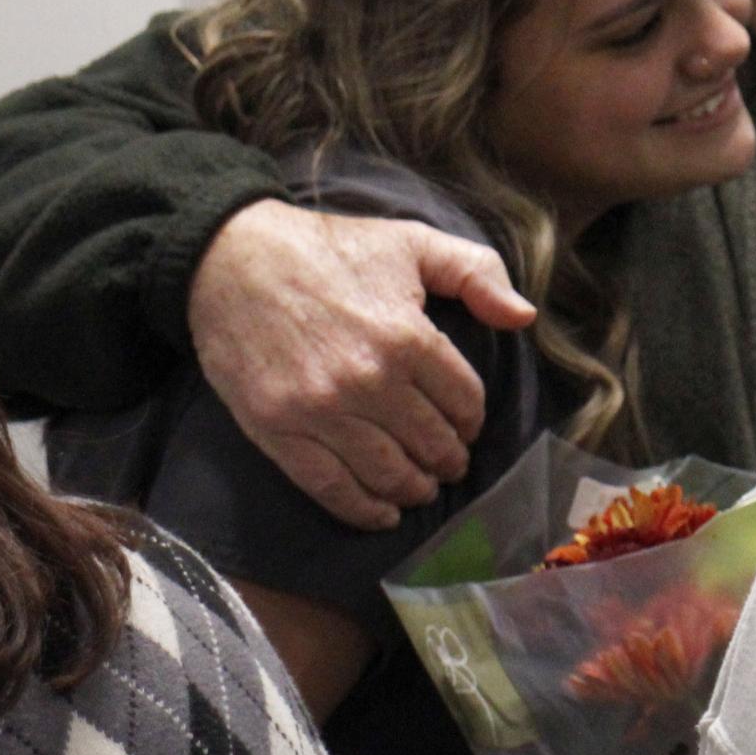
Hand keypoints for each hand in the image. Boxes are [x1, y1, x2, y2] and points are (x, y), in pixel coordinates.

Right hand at [187, 200, 534, 530]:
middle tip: (448, 462)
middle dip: (448, 459)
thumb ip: (476, 273)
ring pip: (389, 473)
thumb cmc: (328, 249)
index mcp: (408, 337)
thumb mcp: (411, 241)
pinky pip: (332, 488)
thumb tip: (524, 317)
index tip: (466, 424)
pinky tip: (382, 513)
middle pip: (431, 444)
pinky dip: (364, 510)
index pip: (464, 402)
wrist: (231, 259)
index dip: (472, 418)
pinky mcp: (279, 431)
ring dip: (414, 488)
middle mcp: (369, 381)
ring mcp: (321, 411)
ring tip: (421, 487)